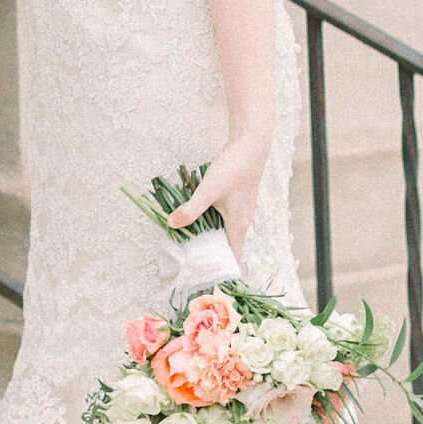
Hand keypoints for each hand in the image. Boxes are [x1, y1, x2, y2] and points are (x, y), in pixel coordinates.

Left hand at [172, 131, 273, 259]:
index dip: (221, 269)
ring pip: (222, 229)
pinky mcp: (234, 197)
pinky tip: (195, 214)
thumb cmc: (233, 169)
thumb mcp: (208, 191)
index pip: (232, 257)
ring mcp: (239, 209)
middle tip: (189, 262)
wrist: (251, 144)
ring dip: (206, 235)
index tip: (206, 279)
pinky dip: (208, 219)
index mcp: (238, 225)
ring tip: (187, 241)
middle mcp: (241, 220)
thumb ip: (191, 209)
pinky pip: (220, 216)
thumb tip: (171, 225)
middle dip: (209, 254)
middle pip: (225, 245)